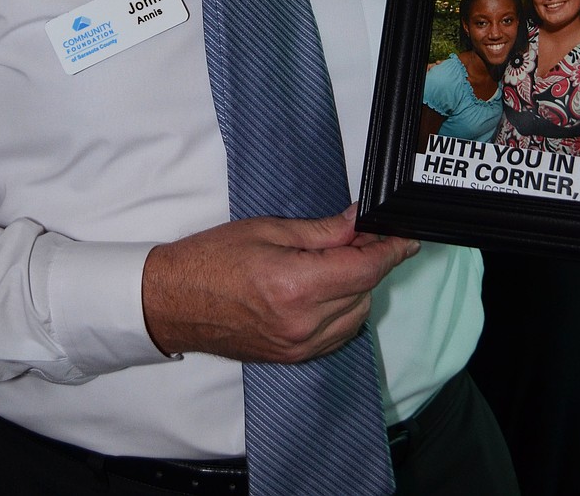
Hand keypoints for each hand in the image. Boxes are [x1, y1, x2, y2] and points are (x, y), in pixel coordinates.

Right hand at [142, 205, 418, 363]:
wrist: (173, 301)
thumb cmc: (212, 259)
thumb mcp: (267, 230)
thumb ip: (321, 232)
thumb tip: (358, 222)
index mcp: (296, 286)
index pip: (365, 269)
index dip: (391, 250)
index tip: (406, 237)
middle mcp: (303, 323)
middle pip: (365, 292)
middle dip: (369, 263)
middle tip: (357, 236)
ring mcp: (298, 346)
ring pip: (356, 316)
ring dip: (357, 288)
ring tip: (336, 261)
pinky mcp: (292, 357)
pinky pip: (337, 335)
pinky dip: (343, 311)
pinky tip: (326, 288)